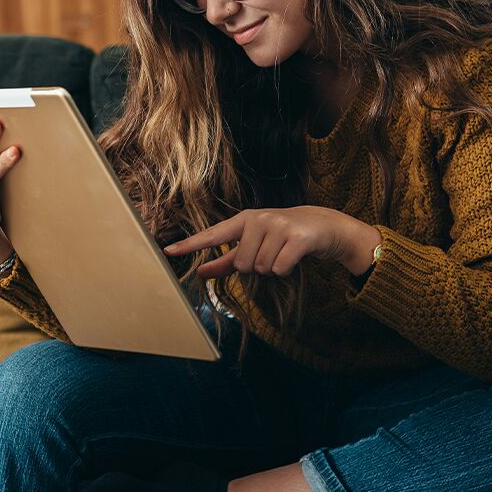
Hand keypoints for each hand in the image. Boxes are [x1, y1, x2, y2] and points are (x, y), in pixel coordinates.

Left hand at [161, 206, 372, 278]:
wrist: (324, 227)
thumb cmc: (284, 236)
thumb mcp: (255, 243)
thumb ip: (227, 260)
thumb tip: (200, 273)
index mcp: (244, 220)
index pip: (212, 235)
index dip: (190, 245)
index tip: (167, 251)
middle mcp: (258, 219)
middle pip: (242, 264)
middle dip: (257, 267)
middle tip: (272, 253)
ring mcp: (278, 226)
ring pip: (261, 268)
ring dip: (273, 268)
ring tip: (284, 253)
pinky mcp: (296, 238)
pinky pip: (279, 269)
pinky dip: (286, 270)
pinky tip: (294, 257)